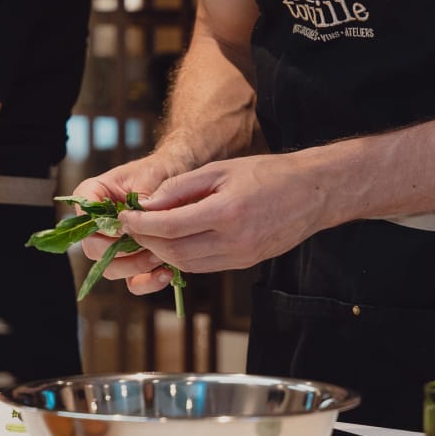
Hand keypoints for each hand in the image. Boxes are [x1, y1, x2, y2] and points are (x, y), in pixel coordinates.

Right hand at [72, 142, 196, 293]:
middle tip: (148, 244)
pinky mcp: (130, 259)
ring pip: (110, 268)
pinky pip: (131, 281)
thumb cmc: (157, 171)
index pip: (84, 217)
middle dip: (121, 251)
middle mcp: (97, 222)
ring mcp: (112, 243)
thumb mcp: (149, 177)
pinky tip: (165, 273)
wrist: (174, 175)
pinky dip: (146, 282)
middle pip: (93, 248)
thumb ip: (140, 200)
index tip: (126, 228)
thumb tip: (139, 222)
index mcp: (92, 194)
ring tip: (160, 256)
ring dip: (135, 266)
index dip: (103, 228)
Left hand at [114, 152, 328, 279]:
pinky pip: (204, 266)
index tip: (122, 217)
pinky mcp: (245, 264)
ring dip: (161, 251)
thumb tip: (147, 203)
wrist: (311, 193)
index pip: (169, 227)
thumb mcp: (220, 169)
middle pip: (174, 251)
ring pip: (186, 264)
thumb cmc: (266, 173)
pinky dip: (182, 256)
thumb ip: (180, 187)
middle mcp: (234, 241)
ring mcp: (241, 257)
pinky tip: (173, 240)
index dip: (140, 225)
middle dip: (146, 240)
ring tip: (147, 233)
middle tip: (130, 226)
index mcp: (226, 212)